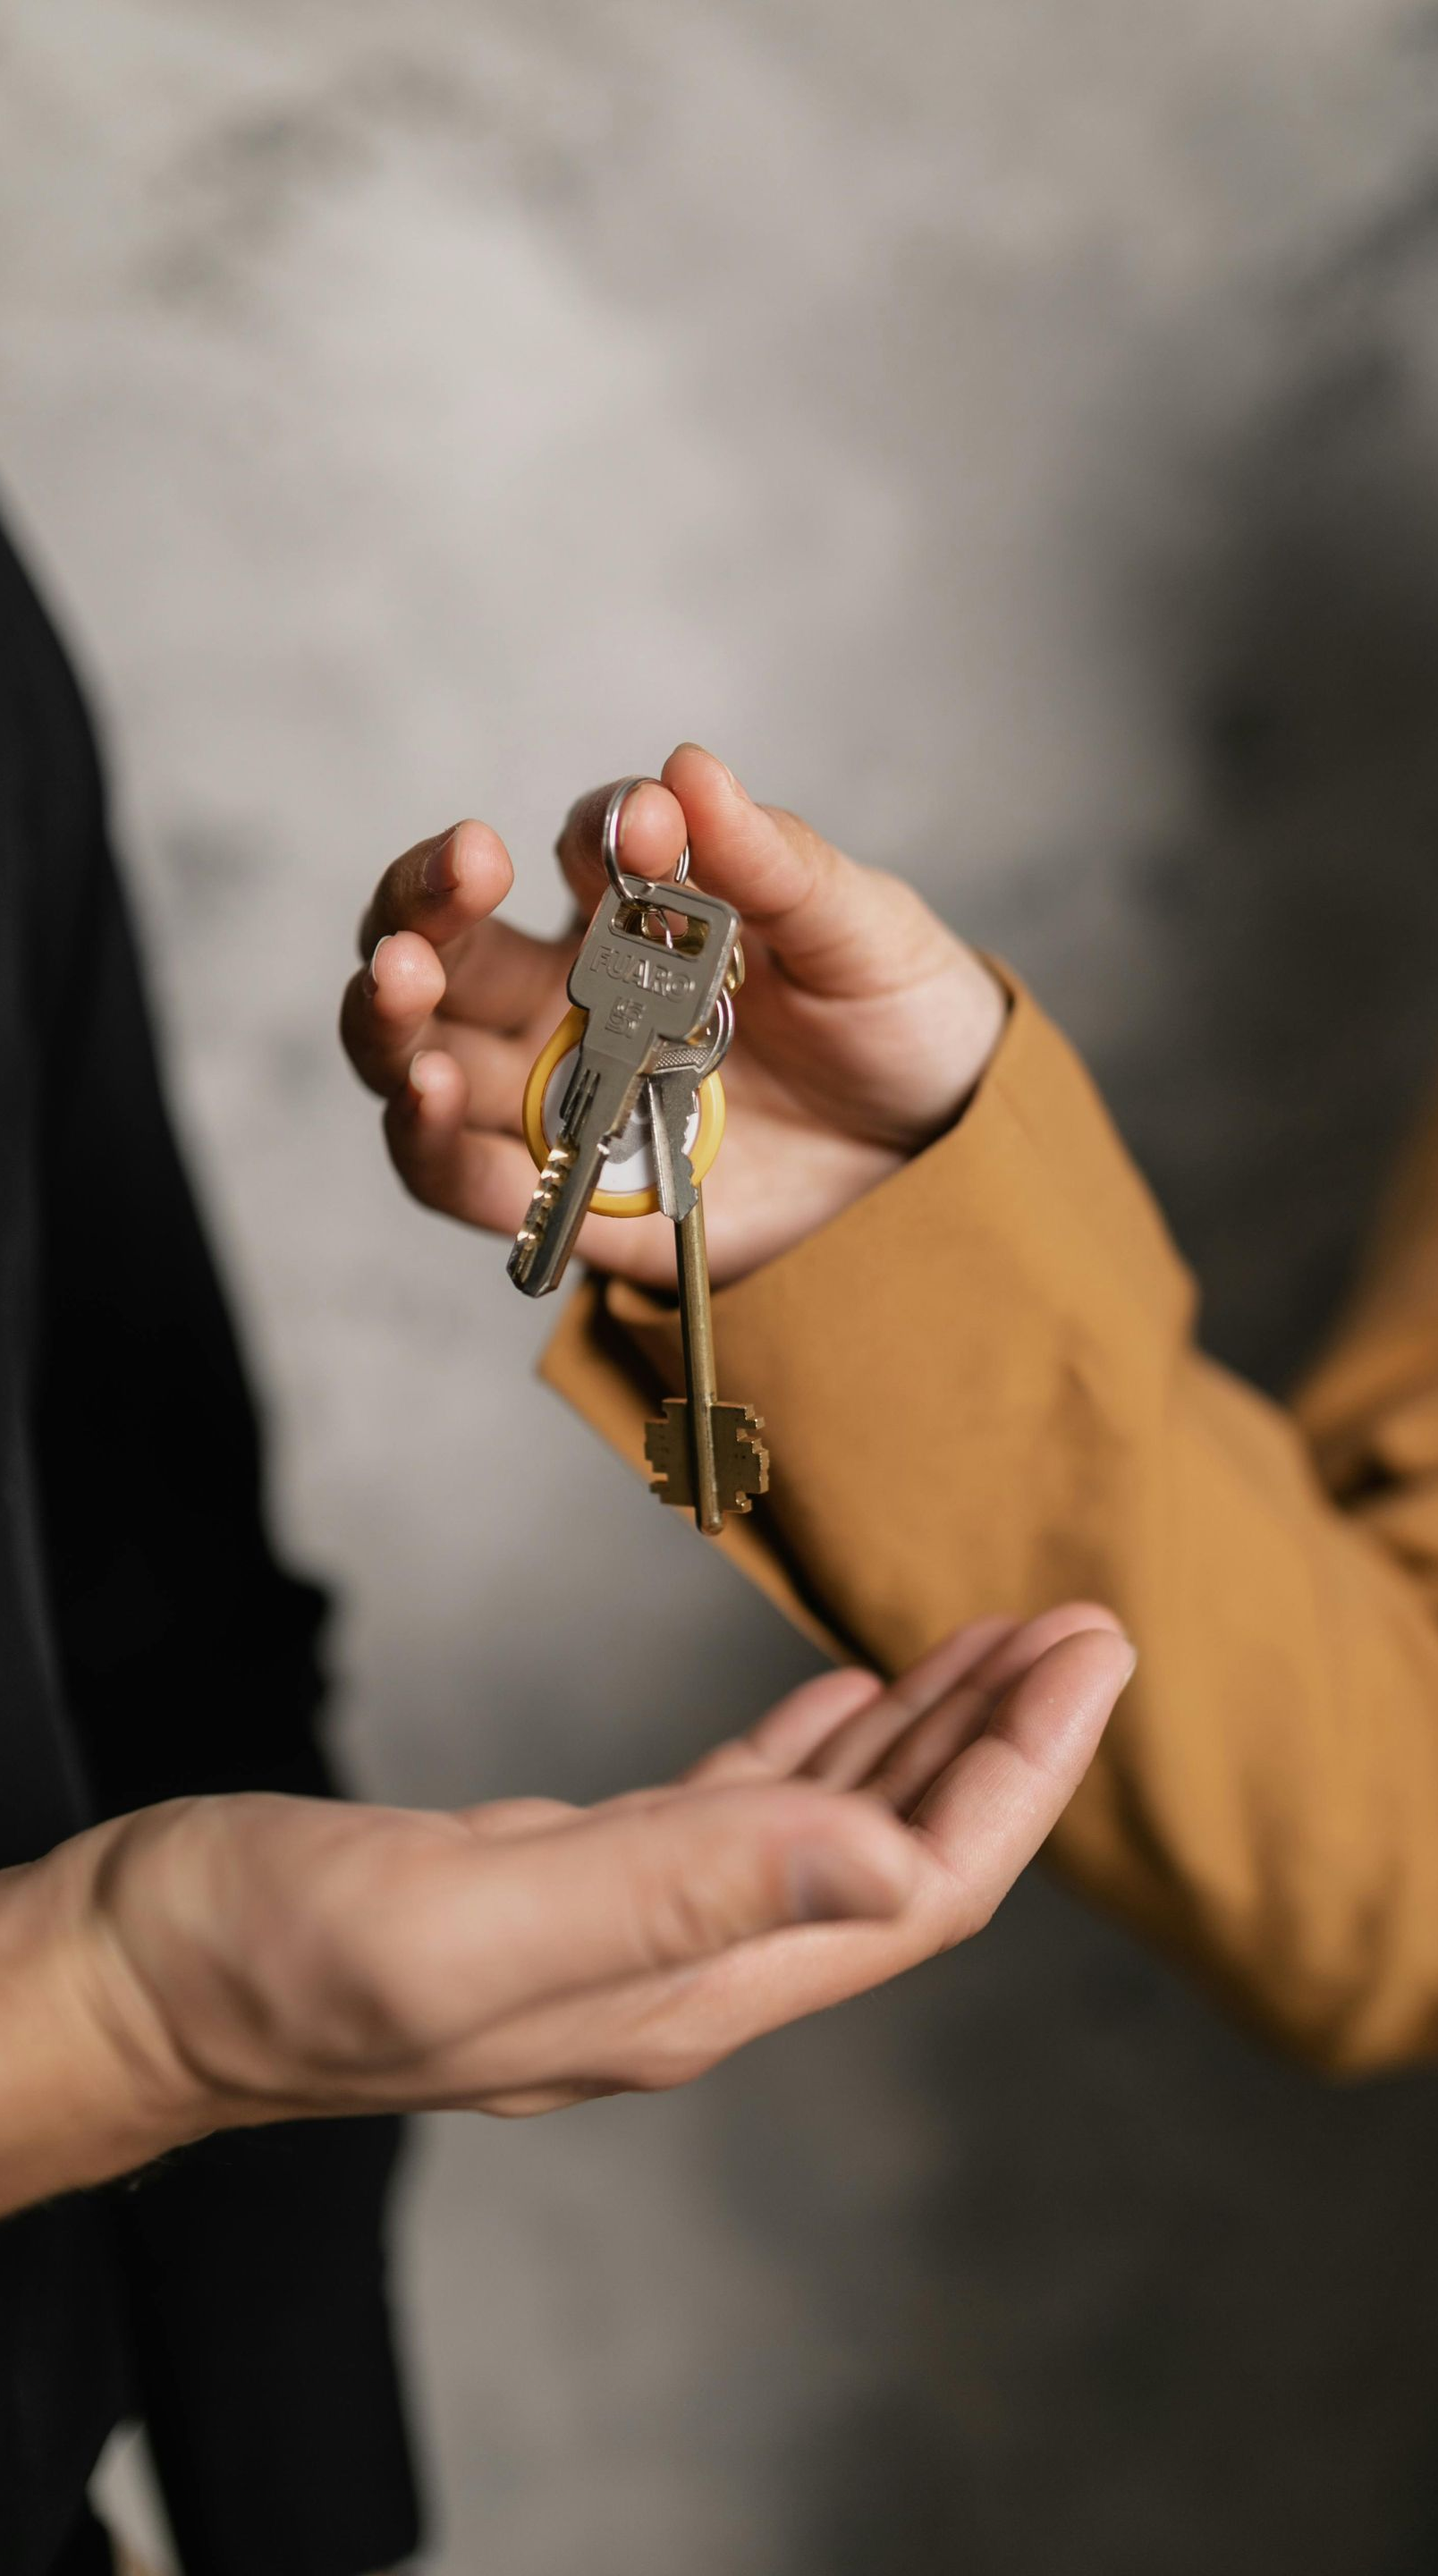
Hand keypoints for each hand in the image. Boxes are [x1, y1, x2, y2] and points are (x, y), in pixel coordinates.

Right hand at [1, 1609, 1128, 2206]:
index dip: (1020, 1776)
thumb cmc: (267, 1955)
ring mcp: (621, 1932)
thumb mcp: (476, 1914)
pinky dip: (809, 1752)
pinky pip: (733, 1814)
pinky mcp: (562, 1884)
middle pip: (897, 1859)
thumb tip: (894, 1865)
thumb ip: (682, 1888)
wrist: (132, 1979)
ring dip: (921, 1738)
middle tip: (1082, 1626)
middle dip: (1002, 1747)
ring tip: (996, 1644)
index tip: (1091, 1652)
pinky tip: (846, 1700)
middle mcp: (678, 1971)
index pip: (916, 1888)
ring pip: (826, 1830)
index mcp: (684, 1983)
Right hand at [340, 743, 1005, 1286]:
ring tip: (399, 980)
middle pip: (453, 946)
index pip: (588, 850)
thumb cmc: (900, 1024)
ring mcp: (566, 1097)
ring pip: (424, 1052)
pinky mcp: (574, 1196)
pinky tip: (422, 1094)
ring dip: (391, 1017)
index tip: (647, 824)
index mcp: (646, 917)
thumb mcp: (862, 933)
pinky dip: (426, 1141)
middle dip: (424, 902)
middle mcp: (579, 1000)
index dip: (604, 830)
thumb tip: (689, 769)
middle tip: (456, 871)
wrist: (948, 1162)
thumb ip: (774, 865)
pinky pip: (466, 1176)